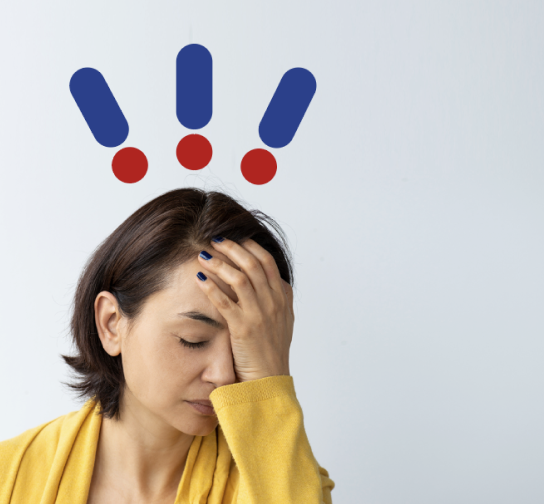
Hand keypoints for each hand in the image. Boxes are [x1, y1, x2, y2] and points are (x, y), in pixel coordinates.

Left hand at [195, 237, 293, 382]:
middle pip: (253, 263)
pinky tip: (200, 277)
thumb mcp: (282, 321)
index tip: (235, 238)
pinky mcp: (244, 328)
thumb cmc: (271, 352)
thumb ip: (277, 299)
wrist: (269, 381)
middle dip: (233, 247)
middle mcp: (274, 302)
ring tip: (204, 255)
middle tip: (215, 239)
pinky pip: (225, 301)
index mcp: (282, 298)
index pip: (267, 261)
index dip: (250, 246)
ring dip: (220, 263)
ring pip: (240, 277)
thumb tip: (268, 280)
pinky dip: (211, 286)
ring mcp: (260, 315)